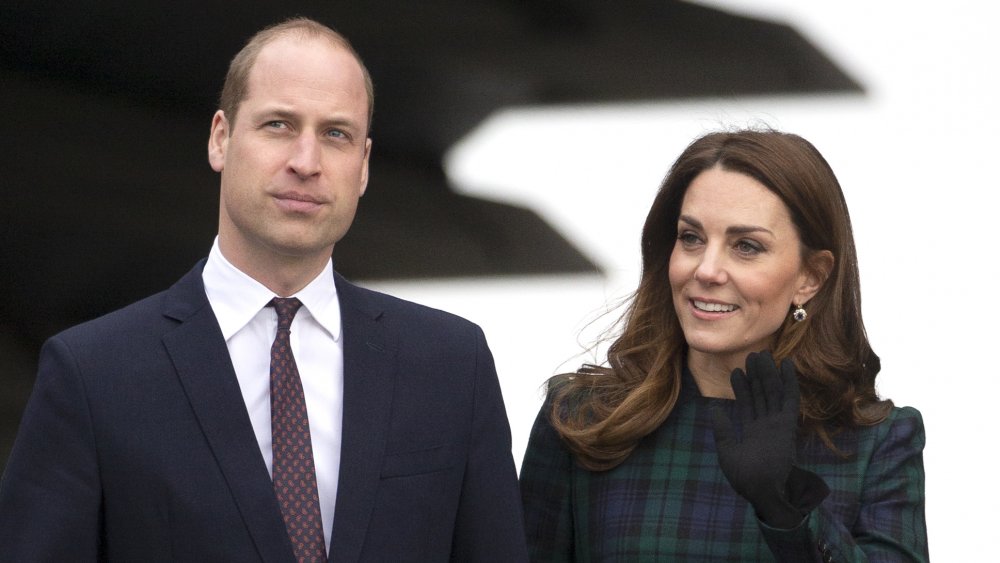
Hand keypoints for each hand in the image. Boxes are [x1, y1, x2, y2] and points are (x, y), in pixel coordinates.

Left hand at [712, 351, 803, 527]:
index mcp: (753, 431)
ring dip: (769, 373)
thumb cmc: (744, 477)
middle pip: (761, 394)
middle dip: (756, 375)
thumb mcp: (727, 450)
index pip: (747, 404)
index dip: (742, 388)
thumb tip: (713, 408)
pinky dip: (789, 381)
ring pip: (773, 392)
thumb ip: (722, 428)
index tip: (737, 372)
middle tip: (752, 355)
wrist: (761, 490)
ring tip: (762, 354)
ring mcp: (777, 423)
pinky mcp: (788, 424)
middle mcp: (766, 424)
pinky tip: (786, 365)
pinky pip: (789, 399)